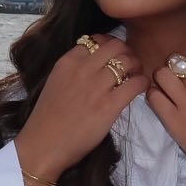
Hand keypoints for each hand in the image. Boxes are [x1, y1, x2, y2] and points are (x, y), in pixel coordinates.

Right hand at [13, 34, 146, 180]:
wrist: (44, 144)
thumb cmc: (48, 119)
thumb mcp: (56, 83)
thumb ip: (74, 71)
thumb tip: (95, 66)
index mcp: (67, 62)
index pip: (95, 40)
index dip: (109, 45)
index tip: (114, 54)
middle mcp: (82, 69)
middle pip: (115, 46)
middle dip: (127, 52)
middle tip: (130, 63)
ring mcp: (96, 87)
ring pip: (127, 61)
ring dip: (136, 66)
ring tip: (136, 75)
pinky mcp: (109, 106)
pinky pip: (135, 84)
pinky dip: (142, 82)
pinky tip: (140, 88)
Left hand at [146, 45, 185, 185]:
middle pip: (176, 60)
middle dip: (177, 67)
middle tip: (180, 80)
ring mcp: (184, 101)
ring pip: (162, 74)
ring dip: (163, 79)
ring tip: (168, 89)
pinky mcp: (172, 120)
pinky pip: (153, 97)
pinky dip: (155, 95)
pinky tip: (162, 102)